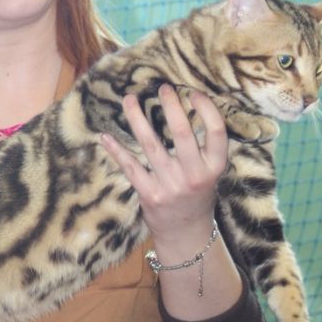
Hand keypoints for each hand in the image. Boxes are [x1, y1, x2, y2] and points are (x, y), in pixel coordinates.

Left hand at [101, 84, 227, 241]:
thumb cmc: (197, 194)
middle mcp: (194, 175)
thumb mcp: (209, 172)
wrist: (186, 233)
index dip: (206, 108)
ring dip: (137, 118)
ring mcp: (170, 185)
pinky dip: (116, 150)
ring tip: (128, 99)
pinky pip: (130, 167)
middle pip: (182, 133)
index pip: (216, 131)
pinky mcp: (149, 194)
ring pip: (151, 144)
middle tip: (162, 87)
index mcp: (214, 167)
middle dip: (171, 106)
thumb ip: (202, 147)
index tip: (193, 92)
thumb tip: (182, 107)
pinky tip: (105, 136)